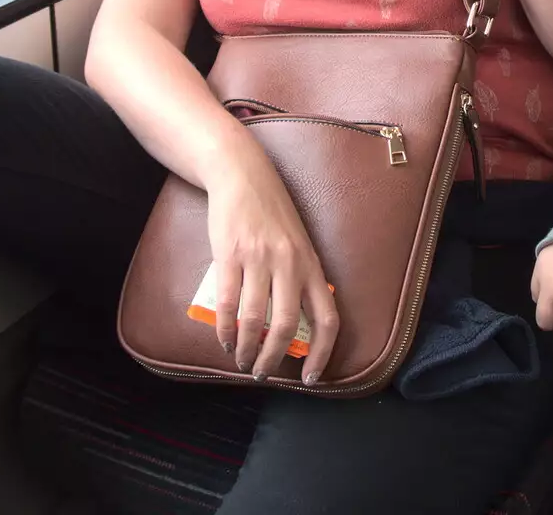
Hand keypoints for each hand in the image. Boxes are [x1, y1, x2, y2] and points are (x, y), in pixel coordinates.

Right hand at [205, 142, 339, 383]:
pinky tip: (224, 339)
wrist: (243, 175)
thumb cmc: (271, 213)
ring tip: (240, 361)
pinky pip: (227, 303)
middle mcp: (290, 264)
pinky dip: (224, 329)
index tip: (311, 378)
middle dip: (273, 359)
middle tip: (262, 374)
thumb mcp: (297, 244)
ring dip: (246, 349)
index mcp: (311, 264)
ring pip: (255, 320)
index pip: (328, 318)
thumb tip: (293, 324)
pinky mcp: (230, 254)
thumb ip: (299, 278)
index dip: (323, 354)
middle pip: (287, 326)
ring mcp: (259, 259)